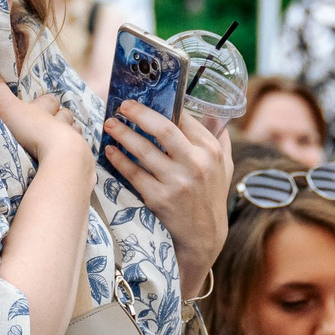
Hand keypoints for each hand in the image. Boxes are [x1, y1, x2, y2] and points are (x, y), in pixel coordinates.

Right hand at [0, 56, 87, 170]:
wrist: (62, 158)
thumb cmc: (33, 131)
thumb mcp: (8, 109)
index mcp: (44, 111)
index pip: (48, 101)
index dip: (45, 102)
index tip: (41, 104)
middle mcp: (61, 124)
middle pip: (65, 115)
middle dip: (60, 118)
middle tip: (51, 124)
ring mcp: (74, 142)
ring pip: (75, 133)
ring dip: (69, 135)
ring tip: (62, 142)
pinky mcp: (80, 161)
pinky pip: (81, 156)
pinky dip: (77, 156)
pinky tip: (70, 161)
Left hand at [99, 98, 231, 280]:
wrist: (204, 236)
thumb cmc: (211, 197)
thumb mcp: (225, 167)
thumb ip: (220, 141)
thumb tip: (215, 115)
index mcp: (211, 151)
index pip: (184, 119)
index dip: (163, 106)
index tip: (146, 98)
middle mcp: (196, 163)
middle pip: (163, 129)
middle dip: (139, 114)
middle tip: (123, 106)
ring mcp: (177, 182)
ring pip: (144, 150)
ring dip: (123, 134)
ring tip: (110, 125)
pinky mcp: (159, 198)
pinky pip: (133, 173)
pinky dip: (119, 160)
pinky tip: (110, 151)